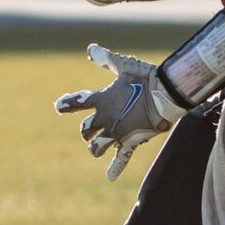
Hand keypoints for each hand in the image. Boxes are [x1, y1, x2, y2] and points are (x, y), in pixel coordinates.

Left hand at [53, 43, 186, 179]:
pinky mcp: (130, 142)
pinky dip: (115, 168)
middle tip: (88, 129)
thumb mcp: (124, 66)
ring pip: (97, 147)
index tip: (59, 106)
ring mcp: (117, 133)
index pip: (77, 103)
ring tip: (94, 148)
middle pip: (86, 129)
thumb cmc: (145, 79)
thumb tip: (90, 48)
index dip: (66, 105)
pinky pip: (121, 158)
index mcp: (102, 100)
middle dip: (86, 130)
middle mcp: (106, 119)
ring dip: (94, 147)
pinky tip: (110, 176)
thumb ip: (106, 59)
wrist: (165, 95)